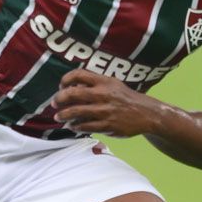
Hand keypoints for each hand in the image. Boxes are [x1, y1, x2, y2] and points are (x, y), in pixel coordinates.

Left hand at [51, 69, 167, 137]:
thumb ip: (94, 83)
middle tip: (54, 103)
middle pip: (72, 94)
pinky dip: (75, 126)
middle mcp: (103, 94)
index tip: (61, 87)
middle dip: (59, 99)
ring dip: (63, 115)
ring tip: (59, 117)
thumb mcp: (112, 84)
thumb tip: (71, 86)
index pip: (78, 75)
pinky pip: (85, 126)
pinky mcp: (107, 125)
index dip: (65, 80)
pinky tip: (72, 126)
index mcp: (104, 81)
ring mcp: (105, 110)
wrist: (146, 113)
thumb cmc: (125, 98)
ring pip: (76, 112)